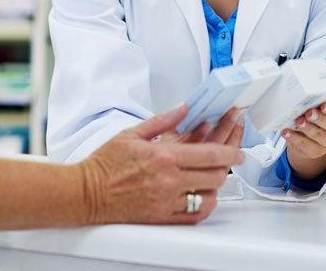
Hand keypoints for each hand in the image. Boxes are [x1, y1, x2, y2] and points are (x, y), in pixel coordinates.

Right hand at [80, 105, 243, 224]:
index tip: (238, 150)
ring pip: (208, 197)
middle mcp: (169, 180)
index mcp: (164, 157)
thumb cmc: (105, 163)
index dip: (230, 151)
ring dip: (216, 186)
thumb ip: (163, 120)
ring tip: (214, 177)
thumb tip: (184, 108)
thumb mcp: (133, 133)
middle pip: (215, 176)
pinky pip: (194, 215)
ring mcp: (167, 201)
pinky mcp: (162, 216)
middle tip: (231, 160)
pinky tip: (204, 196)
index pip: (210, 154)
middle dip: (227, 166)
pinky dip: (204, 205)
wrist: (87, 192)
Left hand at [281, 100, 325, 161]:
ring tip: (298, 121)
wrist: (311, 132)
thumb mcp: (321, 102)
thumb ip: (318, 98)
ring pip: (319, 136)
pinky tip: (287, 132)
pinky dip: (295, 138)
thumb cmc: (318, 112)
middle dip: (320, 119)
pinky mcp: (317, 151)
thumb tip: (306, 91)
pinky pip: (306, 145)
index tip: (324, 106)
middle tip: (309, 113)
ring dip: (307, 128)